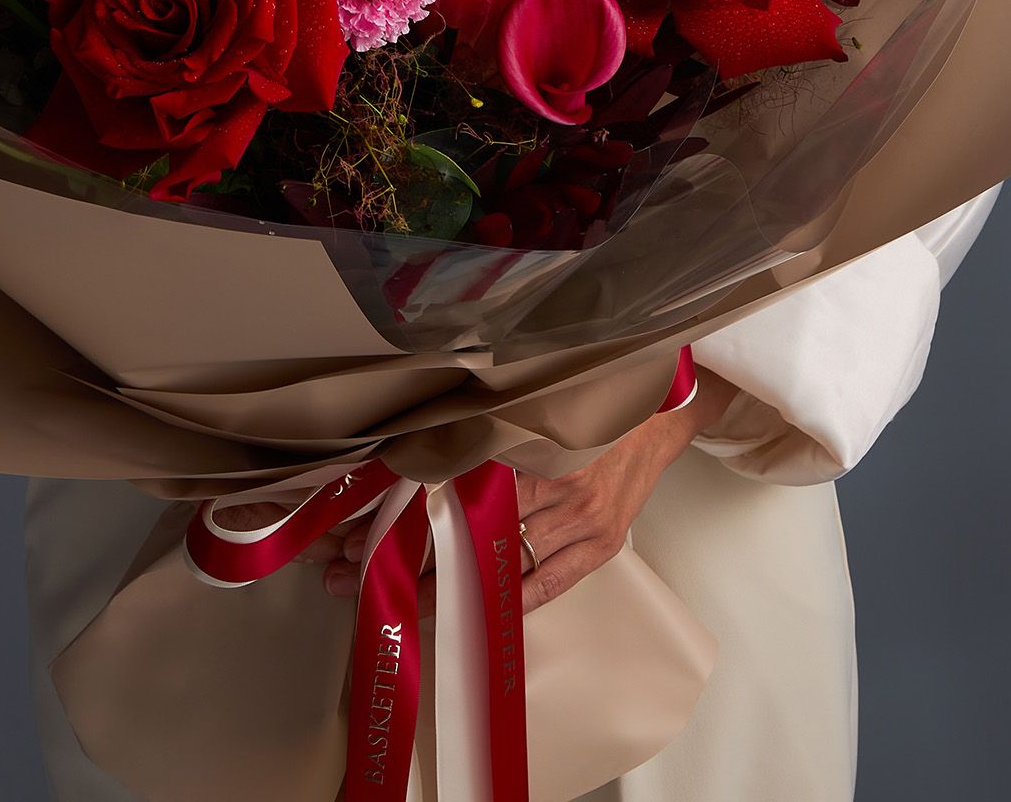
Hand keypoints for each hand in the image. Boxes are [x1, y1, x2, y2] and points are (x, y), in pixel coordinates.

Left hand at [307, 365, 738, 615]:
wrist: (662, 406)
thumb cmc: (589, 395)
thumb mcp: (530, 396)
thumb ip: (479, 421)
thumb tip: (408, 441)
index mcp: (530, 439)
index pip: (445, 486)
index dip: (398, 512)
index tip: (352, 532)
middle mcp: (554, 483)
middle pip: (464, 528)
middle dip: (404, 555)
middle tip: (348, 573)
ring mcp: (581, 519)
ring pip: (499, 563)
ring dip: (443, 584)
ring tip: (393, 600)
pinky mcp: (602, 544)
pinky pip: (547, 584)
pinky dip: (507, 602)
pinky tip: (469, 616)